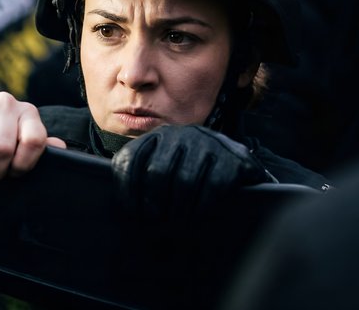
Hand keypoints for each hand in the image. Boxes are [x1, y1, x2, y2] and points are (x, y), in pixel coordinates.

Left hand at [112, 125, 270, 221]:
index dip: (126, 189)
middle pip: (157, 172)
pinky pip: (212, 187)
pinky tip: (198, 216)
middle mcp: (181, 134)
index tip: (130, 213)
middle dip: (153, 203)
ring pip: (185, 181)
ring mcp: (207, 143)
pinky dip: (202, 206)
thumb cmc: (192, 168)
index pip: (131, 159)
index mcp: (158, 135)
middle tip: (155, 222)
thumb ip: (143, 175)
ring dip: (178, 210)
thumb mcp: (166, 163)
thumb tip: (119, 206)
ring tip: (176, 225)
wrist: (238, 161)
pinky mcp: (232, 157)